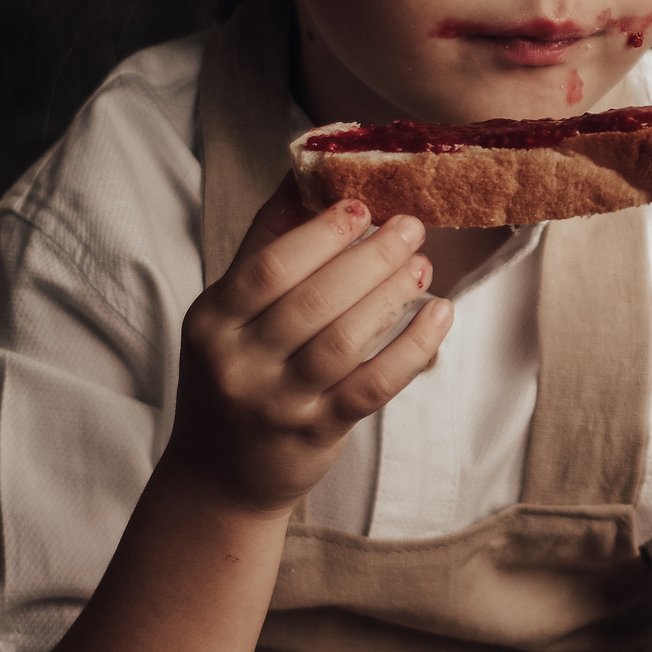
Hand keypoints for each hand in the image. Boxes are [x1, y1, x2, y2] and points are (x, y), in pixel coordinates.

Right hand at [168, 176, 452, 514]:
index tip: (361, 206)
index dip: (319, 234)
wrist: (217, 477)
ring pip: (344, 341)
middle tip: (410, 227)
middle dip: (368, 258)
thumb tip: (303, 174)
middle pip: (312, 301)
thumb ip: (264, 248)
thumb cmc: (234, 375)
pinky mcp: (315, 434)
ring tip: (425, 265)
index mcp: (212, 321)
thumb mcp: (229, 315)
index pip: (268, 268)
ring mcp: (276, 403)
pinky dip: (411, 348)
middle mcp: (238, 363)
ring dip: (391, 297)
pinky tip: (439, 315)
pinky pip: (372, 385)